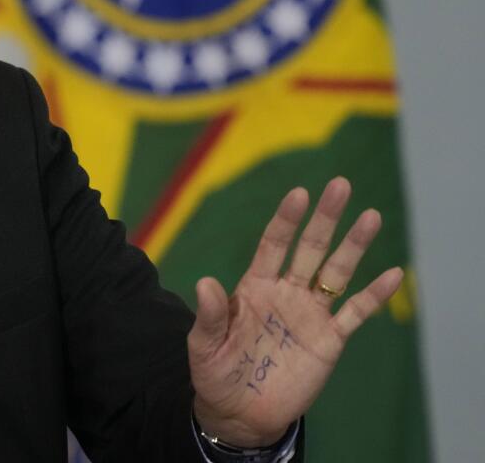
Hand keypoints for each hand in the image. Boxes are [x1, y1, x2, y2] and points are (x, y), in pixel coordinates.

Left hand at [187, 177, 402, 447]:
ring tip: (371, 216)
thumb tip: (205, 283)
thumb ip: (211, 315)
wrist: (240, 412)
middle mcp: (286, 292)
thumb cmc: (217, 372)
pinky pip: (355, 312)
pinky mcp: (329, 340)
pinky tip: (393, 273)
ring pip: (336, 272)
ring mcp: (310, 314)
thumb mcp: (205, 345)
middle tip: (340, 185)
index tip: (299, 194)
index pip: (273, 245)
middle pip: (309, 248)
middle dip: (324, 218)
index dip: (286, 220)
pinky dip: (374, 295)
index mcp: (255, 286)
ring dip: (353, 246)